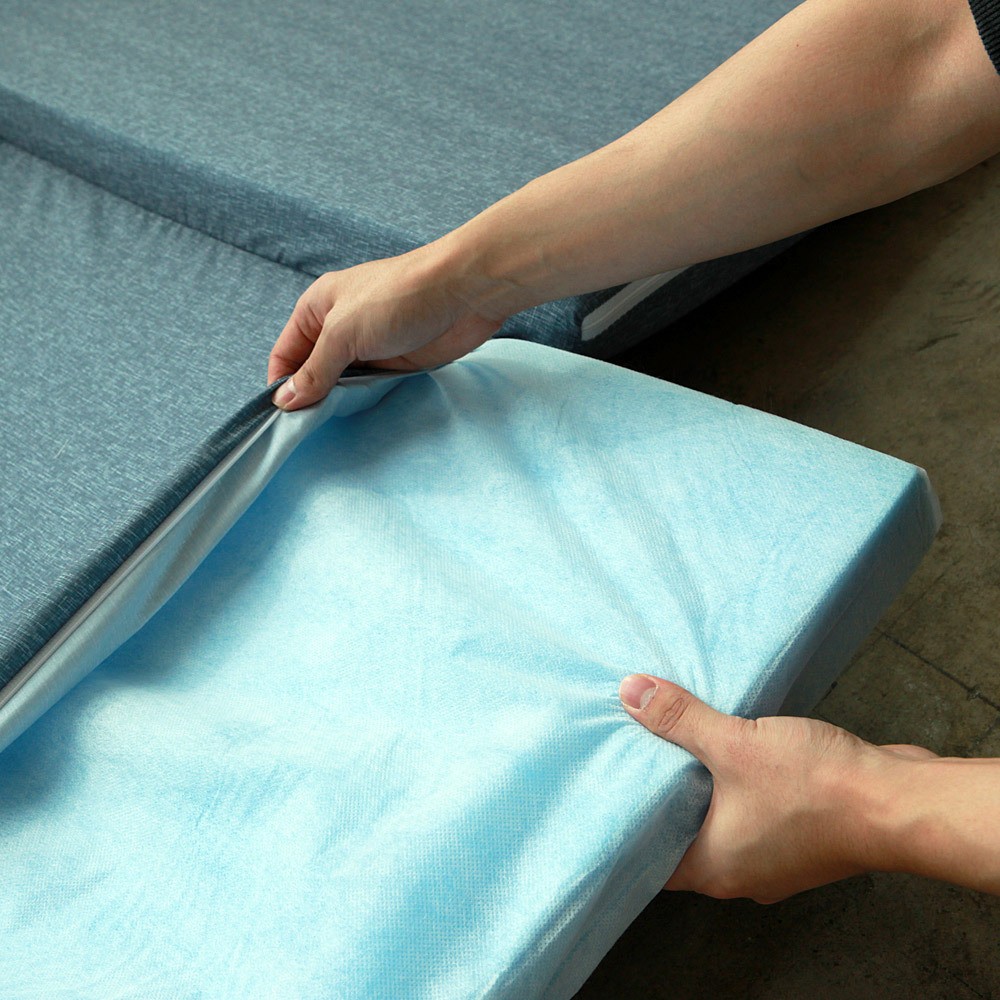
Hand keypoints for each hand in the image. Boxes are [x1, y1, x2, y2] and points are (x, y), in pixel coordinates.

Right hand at [267, 245, 506, 410]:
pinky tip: (360, 419)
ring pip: (342, 382)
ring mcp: (369, 346)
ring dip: (338, 402)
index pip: (285, 353)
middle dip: (311, 398)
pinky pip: (371, 387)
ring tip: (332, 429)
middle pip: (313, 371)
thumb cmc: (399, 298)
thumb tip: (284, 401)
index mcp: (317, 309)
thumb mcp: (344, 333)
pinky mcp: (396, 362)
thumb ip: (315, 371)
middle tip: (308, 431)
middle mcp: (340, 327)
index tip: (284, 419)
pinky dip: (364, 402)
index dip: (281, 384)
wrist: (464, 293)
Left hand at [619, 674, 936, 902]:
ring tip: (679, 748)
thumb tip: (630, 693)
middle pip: (685, 838)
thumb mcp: (734, 743)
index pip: (650, 859)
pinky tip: (734, 751)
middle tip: (635, 761)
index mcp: (714, 867)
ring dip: (706, 790)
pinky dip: (740, 787)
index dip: (627, 829)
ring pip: (723, 824)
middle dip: (664, 800)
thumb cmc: (817, 788)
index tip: (608, 797)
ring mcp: (775, 858)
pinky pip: (756, 813)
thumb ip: (679, 719)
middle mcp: (741, 873)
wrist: (899, 802)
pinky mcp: (802, 837)